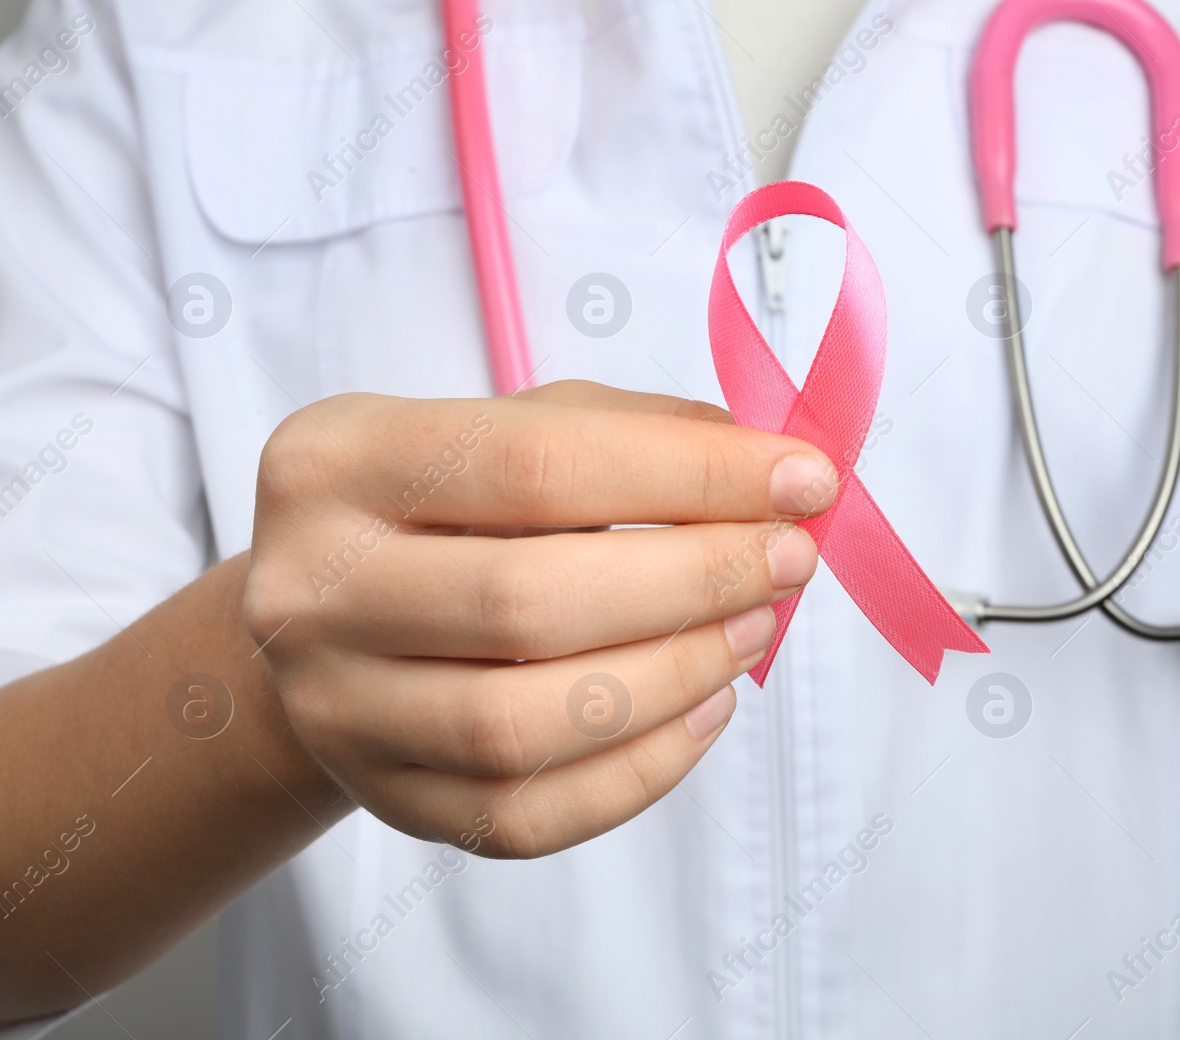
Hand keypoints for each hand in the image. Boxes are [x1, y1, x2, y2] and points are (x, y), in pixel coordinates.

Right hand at [243, 381, 835, 857]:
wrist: (330, 620)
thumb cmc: (448, 509)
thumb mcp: (515, 429)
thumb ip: (633, 432)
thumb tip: (771, 467)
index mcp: (338, 462)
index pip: (538, 465)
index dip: (692, 474)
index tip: (805, 478)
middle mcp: (309, 589)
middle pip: (529, 601)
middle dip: (695, 578)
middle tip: (789, 559)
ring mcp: (337, 710)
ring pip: (525, 725)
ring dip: (674, 675)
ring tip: (751, 629)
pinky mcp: (386, 801)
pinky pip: (529, 816)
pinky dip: (642, 769)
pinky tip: (704, 709)